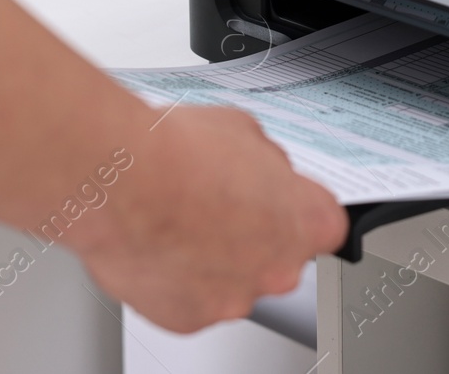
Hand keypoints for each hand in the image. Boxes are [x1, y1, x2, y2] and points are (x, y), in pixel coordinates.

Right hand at [74, 106, 348, 331]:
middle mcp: (278, 269)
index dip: (297, 209)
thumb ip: (267, 161)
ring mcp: (234, 298)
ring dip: (216, 259)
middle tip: (218, 206)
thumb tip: (261, 167)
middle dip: (254, 234)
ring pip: (234, 281)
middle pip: (279, 257)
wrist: (123, 182)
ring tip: (180, 221)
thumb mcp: (244, 130)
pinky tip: (161, 245)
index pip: (324, 224)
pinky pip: (193, 300)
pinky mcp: (190, 319)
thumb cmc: (179, 154)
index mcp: (306, 221)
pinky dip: (179, 280)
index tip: (279, 202)